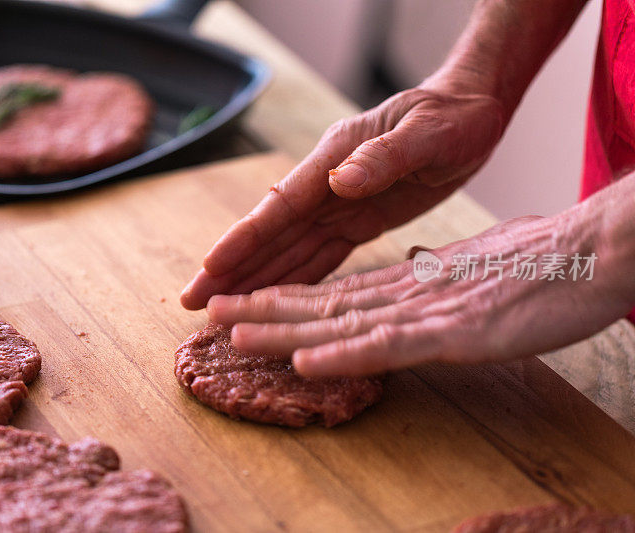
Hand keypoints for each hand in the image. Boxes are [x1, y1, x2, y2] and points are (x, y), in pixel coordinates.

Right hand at [181, 85, 504, 309]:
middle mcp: (327, 184)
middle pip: (270, 233)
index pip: (280, 205)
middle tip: (193, 301)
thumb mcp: (426, 133)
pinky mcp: (357, 220)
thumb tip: (341, 181)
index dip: (244, 238)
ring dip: (255, 279)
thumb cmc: (451, 116)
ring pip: (288, 249)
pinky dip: (293, 278)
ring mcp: (338, 203)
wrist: (471, 110)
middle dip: (231, 268)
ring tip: (220, 308)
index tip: (210, 265)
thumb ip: (383, 157)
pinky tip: (273, 300)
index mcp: (335, 159)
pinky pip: (320, 255)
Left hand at [205, 214, 633, 376]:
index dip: (288, 299)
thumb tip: (412, 269)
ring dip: (284, 329)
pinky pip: (390, 346)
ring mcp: (428, 312)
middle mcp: (408, 293)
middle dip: (265, 311)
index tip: (247, 303)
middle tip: (213, 314)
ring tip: (235, 332)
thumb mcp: (477, 268)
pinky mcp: (456, 332)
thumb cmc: (540, 262)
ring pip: (342, 322)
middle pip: (324, 304)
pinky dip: (345, 354)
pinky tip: (305, 361)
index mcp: (411, 281)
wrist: (593, 250)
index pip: (337, 291)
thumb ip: (437, 275)